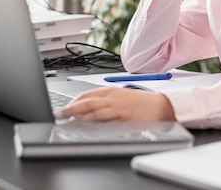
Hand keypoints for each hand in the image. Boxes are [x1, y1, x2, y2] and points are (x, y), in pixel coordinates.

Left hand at [54, 87, 175, 121]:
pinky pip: (106, 123)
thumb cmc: (141, 102)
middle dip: (70, 109)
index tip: (64, 108)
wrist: (161, 106)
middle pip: (86, 103)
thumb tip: (88, 106)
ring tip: (68, 123)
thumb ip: (106, 99)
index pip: (87, 95)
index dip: (73, 102)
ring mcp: (118, 109)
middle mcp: (113, 98)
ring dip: (78, 118)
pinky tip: (87, 129)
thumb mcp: (122, 95)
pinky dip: (94, 126)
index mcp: (111, 91)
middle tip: (59, 115)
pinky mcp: (124, 119)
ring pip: (93, 113)